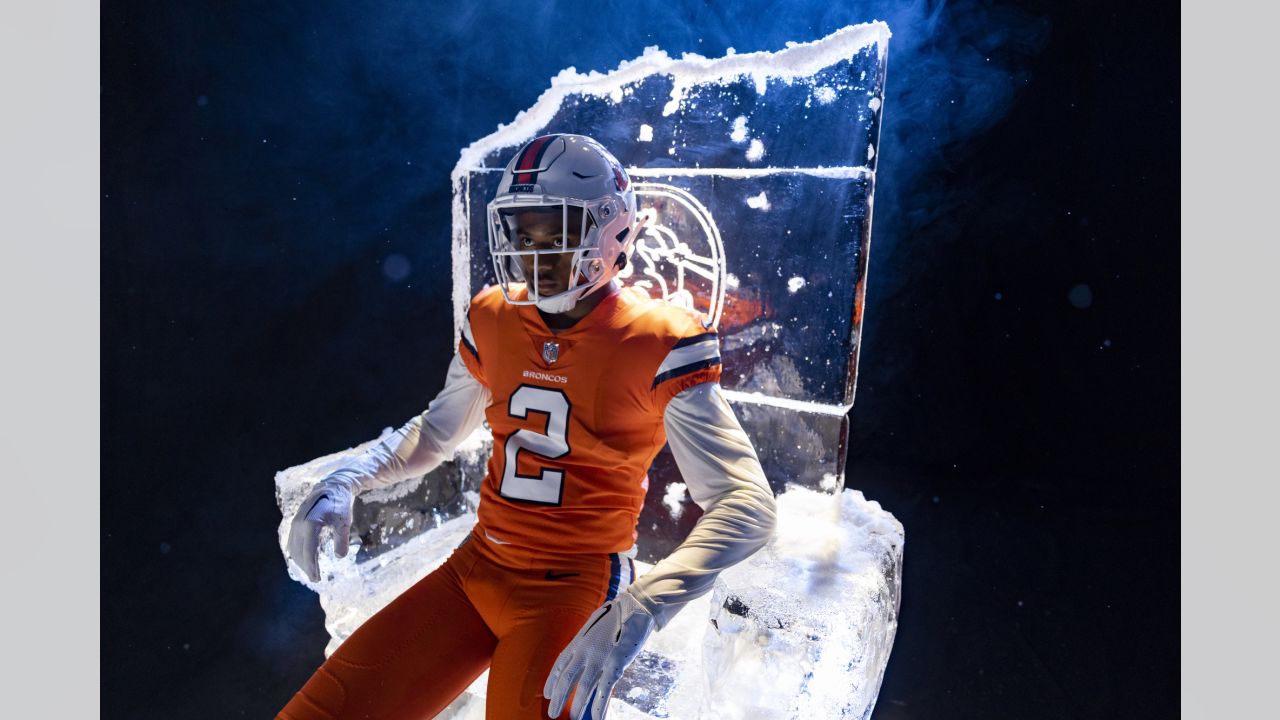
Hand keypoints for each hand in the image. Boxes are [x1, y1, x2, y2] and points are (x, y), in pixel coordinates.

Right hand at [286, 480, 354, 581]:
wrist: (331, 486)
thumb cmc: (339, 503)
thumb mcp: (344, 521)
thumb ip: (342, 540)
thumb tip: (339, 557)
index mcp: (311, 524)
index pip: (308, 552)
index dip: (312, 567)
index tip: (317, 579)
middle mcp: (299, 524)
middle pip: (299, 553)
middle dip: (306, 567)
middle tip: (317, 578)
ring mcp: (295, 523)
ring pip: (294, 548)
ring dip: (301, 562)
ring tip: (312, 571)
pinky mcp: (295, 523)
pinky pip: (293, 542)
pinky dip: (298, 553)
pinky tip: (306, 560)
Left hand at [544, 589, 655, 719]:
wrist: (636, 607)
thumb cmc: (617, 615)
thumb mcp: (594, 626)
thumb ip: (587, 641)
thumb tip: (582, 652)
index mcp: (579, 641)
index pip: (559, 664)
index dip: (552, 680)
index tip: (547, 694)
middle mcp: (585, 650)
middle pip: (567, 679)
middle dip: (558, 698)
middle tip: (552, 713)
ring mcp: (599, 658)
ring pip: (584, 688)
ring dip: (577, 705)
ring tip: (573, 718)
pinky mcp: (615, 664)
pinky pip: (604, 690)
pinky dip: (599, 706)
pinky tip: (595, 718)